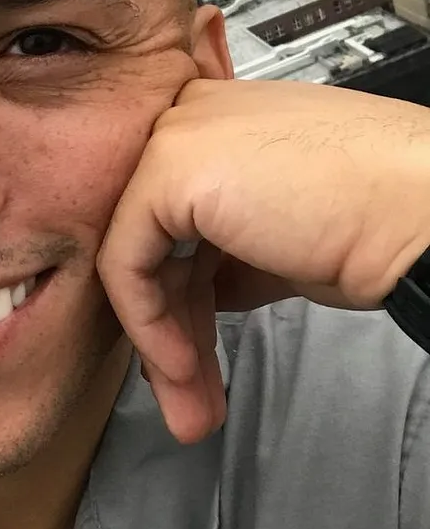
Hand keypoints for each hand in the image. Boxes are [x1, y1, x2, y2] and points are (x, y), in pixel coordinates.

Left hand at [96, 79, 429, 444]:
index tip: (195, 361)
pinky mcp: (168, 168)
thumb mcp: (287, 241)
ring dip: (164, 346)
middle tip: (191, 399)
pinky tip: (183, 367)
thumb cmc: (383, 217)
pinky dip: (150, 325)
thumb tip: (203, 293)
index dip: (183, 300)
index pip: (174, 221)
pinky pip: (128, 262)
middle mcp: (193, 119)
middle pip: (155, 243)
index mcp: (223, 125)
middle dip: (173, 333)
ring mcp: (176, 137)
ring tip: (192, 409)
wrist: (422, 211)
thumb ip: (234, 255)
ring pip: (137, 259)